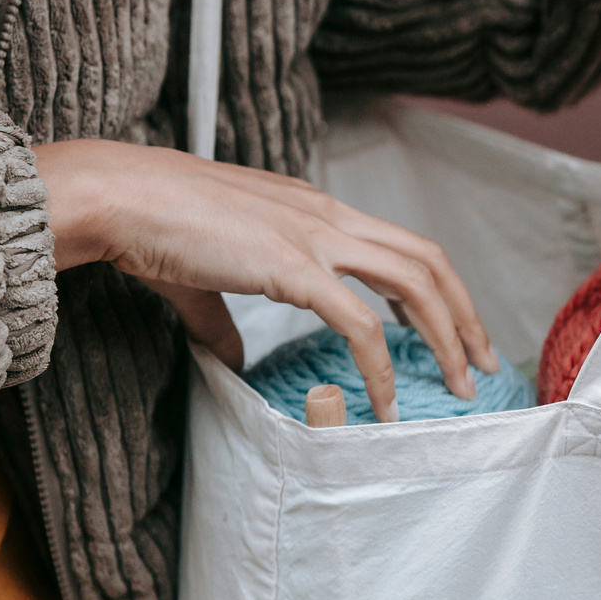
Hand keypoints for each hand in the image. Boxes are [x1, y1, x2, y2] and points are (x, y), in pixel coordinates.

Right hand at [32, 139, 498, 421]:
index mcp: (313, 211)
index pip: (397, 245)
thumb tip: (232, 358)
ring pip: (414, 282)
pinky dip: (381, 366)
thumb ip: (223, 320)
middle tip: (480, 363)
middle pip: (426, 259)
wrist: (119, 196)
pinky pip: (360, 323)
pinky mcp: (293, 266)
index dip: (435, 290)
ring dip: (445, 337)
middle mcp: (327, 215)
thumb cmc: (151, 226)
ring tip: (458, 384)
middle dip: (464, 314)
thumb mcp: (203, 274)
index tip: (449, 332)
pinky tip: (382, 403)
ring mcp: (314, 236)